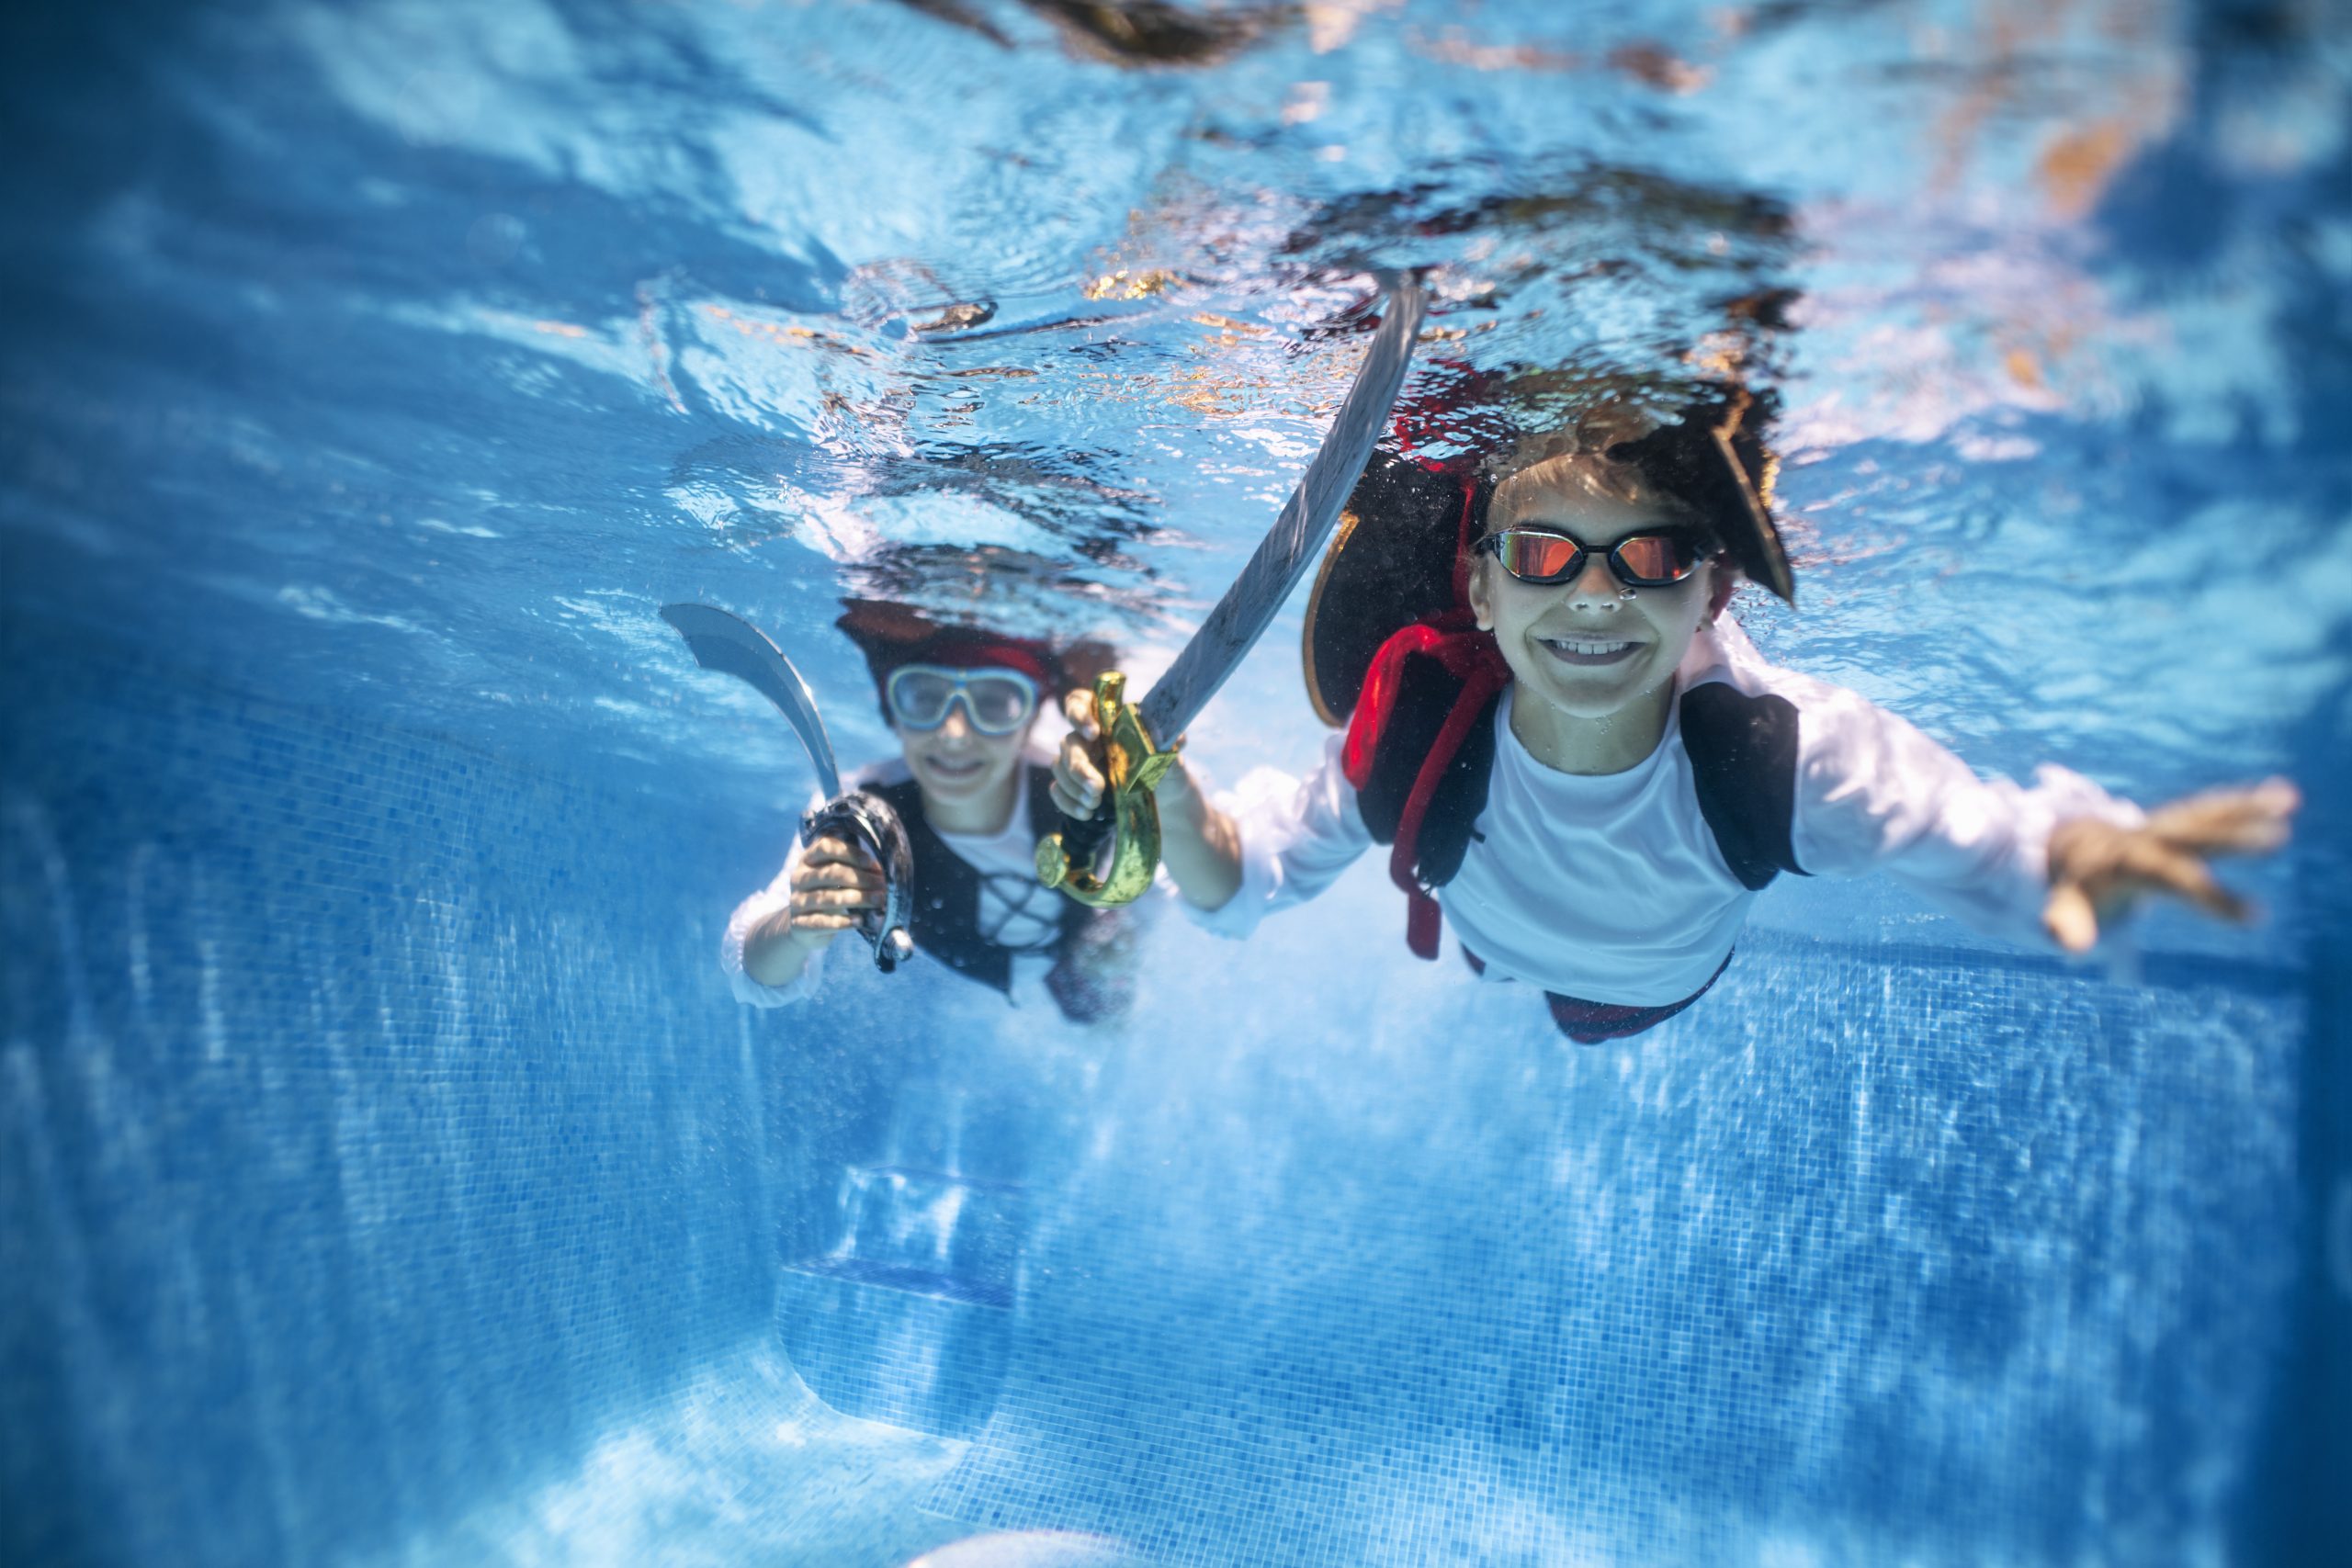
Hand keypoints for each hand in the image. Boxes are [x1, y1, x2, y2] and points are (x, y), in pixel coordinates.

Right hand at [786, 834, 885, 943]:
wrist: (803, 928)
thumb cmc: (828, 894)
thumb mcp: (834, 878)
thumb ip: (853, 869)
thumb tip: (880, 873)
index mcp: (807, 859)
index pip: (825, 847)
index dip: (849, 853)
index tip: (871, 863)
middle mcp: (798, 878)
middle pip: (830, 873)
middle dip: (860, 878)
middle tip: (881, 885)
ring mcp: (797, 902)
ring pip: (828, 898)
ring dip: (857, 899)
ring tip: (878, 901)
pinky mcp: (799, 924)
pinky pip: (822, 922)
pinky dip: (842, 922)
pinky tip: (859, 921)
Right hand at [1049, 687, 1197, 819]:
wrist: (1165, 800)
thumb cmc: (1166, 768)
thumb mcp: (1172, 755)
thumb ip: (1170, 745)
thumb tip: (1175, 737)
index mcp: (1108, 720)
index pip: (1080, 702)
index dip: (1079, 714)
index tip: (1093, 732)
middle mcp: (1089, 738)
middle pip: (1069, 742)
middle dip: (1079, 767)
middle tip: (1097, 788)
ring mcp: (1079, 761)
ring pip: (1060, 766)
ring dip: (1074, 787)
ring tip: (1095, 804)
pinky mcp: (1074, 785)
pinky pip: (1057, 789)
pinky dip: (1068, 802)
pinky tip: (1086, 813)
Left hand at [2042, 777, 2298, 952]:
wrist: (2071, 848)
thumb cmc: (2078, 886)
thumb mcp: (2067, 907)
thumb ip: (2068, 924)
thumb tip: (2074, 947)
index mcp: (2128, 860)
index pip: (2172, 877)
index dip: (2211, 896)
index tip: (2254, 917)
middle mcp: (2149, 836)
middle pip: (2195, 835)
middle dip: (2234, 835)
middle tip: (2279, 838)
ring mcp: (2164, 825)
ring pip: (2208, 813)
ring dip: (2248, 805)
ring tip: (2289, 798)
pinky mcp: (2177, 821)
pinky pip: (2212, 809)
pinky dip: (2244, 801)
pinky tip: (2282, 794)